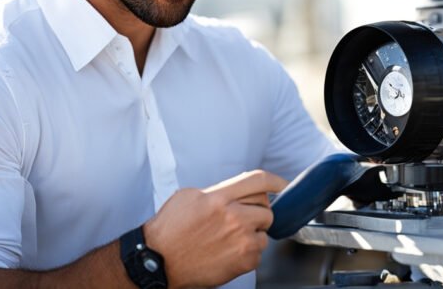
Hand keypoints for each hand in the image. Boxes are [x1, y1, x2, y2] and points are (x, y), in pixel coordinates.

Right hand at [143, 170, 287, 288]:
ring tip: (230, 238)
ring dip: (253, 233)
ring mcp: (241, 240)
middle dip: (257, 211)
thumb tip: (236, 191)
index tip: (282, 184)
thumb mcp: (189, 196)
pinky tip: (228, 251)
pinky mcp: (244, 261)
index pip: (258, 180)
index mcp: (219, 197)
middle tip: (241, 218)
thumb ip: (218, 191)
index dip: (276, 180)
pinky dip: (247, 252)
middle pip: (266, 207)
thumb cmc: (170, 229)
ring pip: (265, 231)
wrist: (159, 259)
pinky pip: (258, 252)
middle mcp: (233, 217)